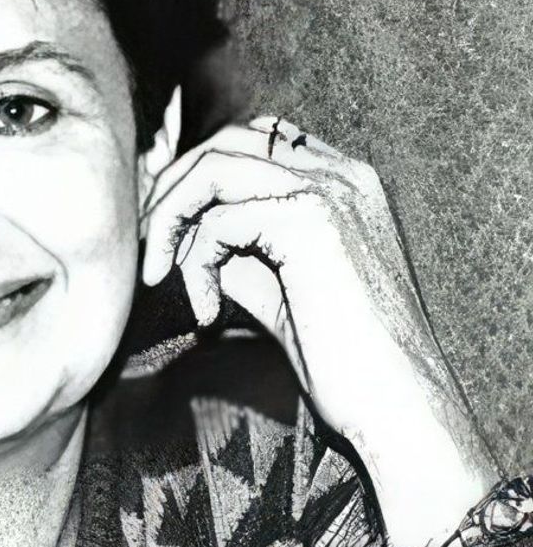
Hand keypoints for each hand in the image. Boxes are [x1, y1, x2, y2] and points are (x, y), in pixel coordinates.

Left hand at [141, 105, 498, 546]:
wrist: (397, 405)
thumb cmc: (344, 362)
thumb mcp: (279, 290)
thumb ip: (238, 251)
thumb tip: (180, 234)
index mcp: (344, 183)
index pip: (253, 141)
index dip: (196, 178)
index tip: (165, 234)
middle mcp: (343, 173)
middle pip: (226, 142)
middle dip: (172, 192)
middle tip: (150, 253)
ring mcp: (331, 189)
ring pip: (214, 168)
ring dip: (170, 221)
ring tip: (160, 276)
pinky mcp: (311, 219)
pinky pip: (220, 220)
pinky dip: (196, 265)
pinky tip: (206, 314)